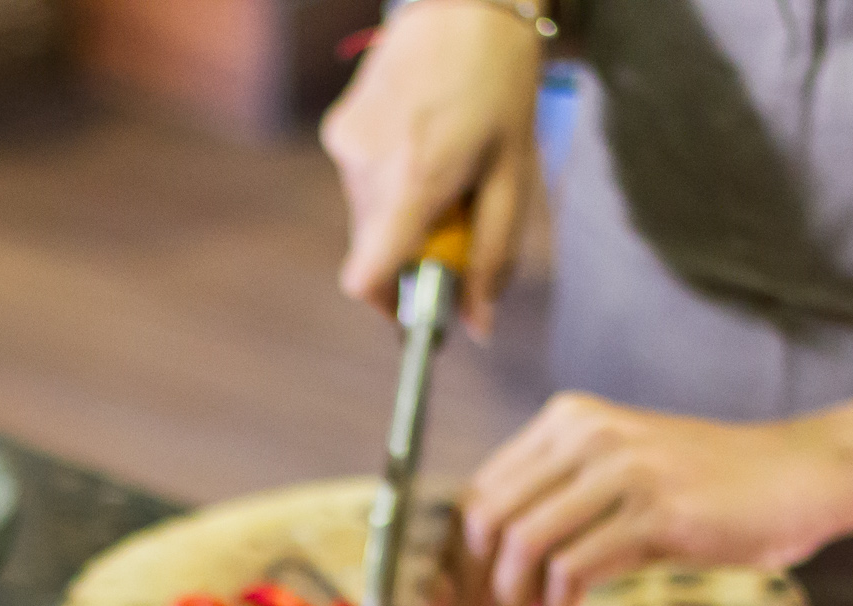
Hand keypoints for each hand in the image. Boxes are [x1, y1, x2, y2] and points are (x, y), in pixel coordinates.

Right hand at [319, 0, 544, 333]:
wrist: (462, 7)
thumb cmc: (500, 86)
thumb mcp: (513, 175)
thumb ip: (494, 255)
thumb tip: (479, 326)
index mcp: (416, 181)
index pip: (365, 275)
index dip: (386, 305)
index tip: (412, 311)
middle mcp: (369, 168)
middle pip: (373, 250)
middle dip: (410, 253)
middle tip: (453, 220)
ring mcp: (347, 148)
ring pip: (367, 217)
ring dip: (400, 214)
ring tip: (441, 167)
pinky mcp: (338, 131)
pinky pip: (360, 184)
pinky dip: (387, 182)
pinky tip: (418, 141)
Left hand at [450, 394, 850, 605]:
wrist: (803, 474)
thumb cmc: (714, 489)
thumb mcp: (625, 478)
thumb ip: (563, 507)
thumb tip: (492, 575)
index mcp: (567, 422)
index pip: (478, 491)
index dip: (446, 558)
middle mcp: (584, 435)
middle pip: (485, 520)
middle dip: (463, 592)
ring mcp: (619, 470)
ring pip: (521, 549)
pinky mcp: (652, 512)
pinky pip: (572, 574)